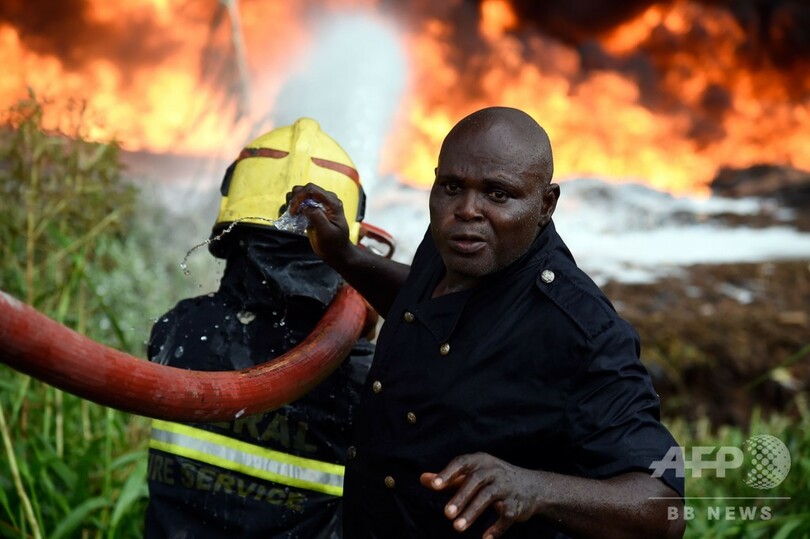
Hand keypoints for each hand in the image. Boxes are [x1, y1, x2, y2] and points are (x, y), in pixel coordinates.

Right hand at [287, 183, 351, 263]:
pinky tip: (293, 216)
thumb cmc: (334, 244)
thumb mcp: (326, 232)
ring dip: (293, 202)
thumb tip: (305, 206)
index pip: (311, 190)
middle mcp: (326, 200)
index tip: (293, 211)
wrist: (337, 253)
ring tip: (292, 214)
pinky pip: (301, 203)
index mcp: (332, 202)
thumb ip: (317, 216)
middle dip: (295, 198)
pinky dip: (294, 207)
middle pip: (305, 189)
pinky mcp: (313, 210)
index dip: (299, 197)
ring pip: (301, 194)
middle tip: (291, 213)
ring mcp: (320, 204)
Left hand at [420, 453, 542, 538]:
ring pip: (488, 497)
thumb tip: (423, 479)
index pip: (462, 463)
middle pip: (475, 481)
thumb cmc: (493, 479)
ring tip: (457, 528)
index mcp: (480, 461)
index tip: (434, 486)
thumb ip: (448, 478)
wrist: (532, 487)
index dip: (448, 473)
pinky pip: (505, 516)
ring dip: (472, 513)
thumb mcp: (473, 474)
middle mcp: (494, 471)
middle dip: (460, 497)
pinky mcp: (517, 505)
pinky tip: (484, 538)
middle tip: (446, 514)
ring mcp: (506, 487)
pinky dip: (496, 528)